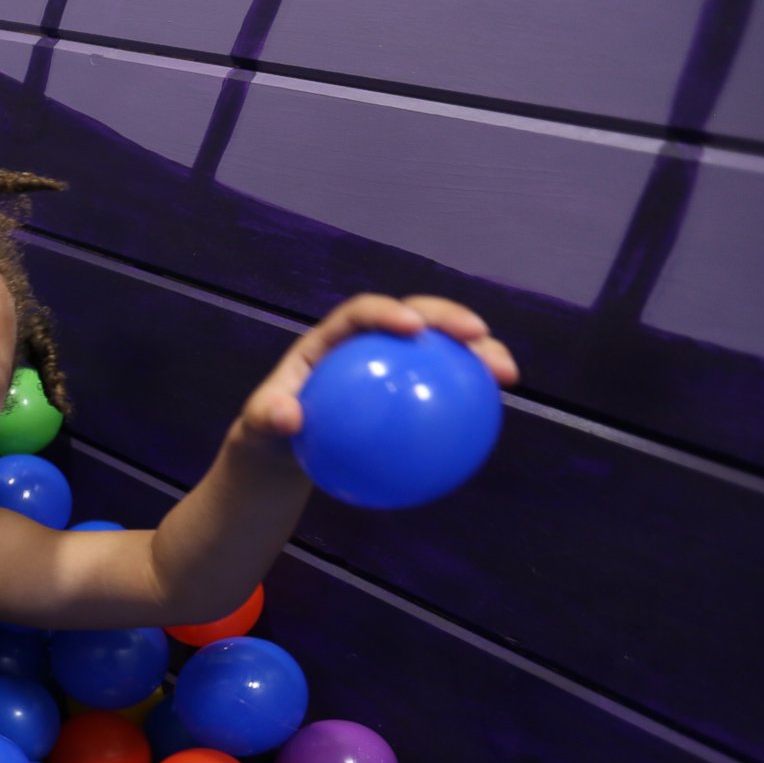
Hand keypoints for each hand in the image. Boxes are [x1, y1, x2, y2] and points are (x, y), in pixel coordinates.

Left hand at [240, 294, 520, 441]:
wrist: (284, 451)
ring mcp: (394, 365)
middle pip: (415, 317)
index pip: (359, 313)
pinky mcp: (410, 389)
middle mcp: (368, 344)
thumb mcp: (258, 427)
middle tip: (478, 336)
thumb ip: (267, 417)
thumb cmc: (269, 431)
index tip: (412, 326)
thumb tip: (288, 417)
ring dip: (478, 353)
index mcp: (330, 339)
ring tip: (505, 373)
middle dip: (451, 318)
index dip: (387, 311)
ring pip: (442, 349)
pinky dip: (470, 399)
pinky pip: (444, 390)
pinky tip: (495, 416)